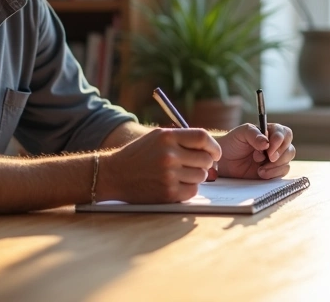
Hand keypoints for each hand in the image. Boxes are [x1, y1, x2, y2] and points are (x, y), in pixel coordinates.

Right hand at [100, 128, 220, 202]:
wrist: (114, 175)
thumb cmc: (139, 154)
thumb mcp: (157, 137)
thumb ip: (182, 138)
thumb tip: (210, 147)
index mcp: (167, 137)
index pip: (202, 138)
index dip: (213, 146)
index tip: (216, 153)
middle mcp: (169, 155)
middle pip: (205, 159)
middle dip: (205, 162)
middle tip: (196, 165)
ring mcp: (168, 175)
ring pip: (201, 176)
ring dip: (195, 176)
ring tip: (181, 174)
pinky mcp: (167, 193)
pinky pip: (193, 191)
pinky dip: (188, 188)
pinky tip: (176, 184)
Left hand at [215, 122, 295, 179]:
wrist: (223, 161)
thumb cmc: (233, 143)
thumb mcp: (241, 133)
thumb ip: (254, 134)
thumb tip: (266, 143)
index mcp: (271, 132)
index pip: (284, 133)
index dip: (279, 141)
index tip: (269, 149)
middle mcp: (276, 146)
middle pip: (290, 149)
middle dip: (280, 155)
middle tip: (268, 158)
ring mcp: (275, 160)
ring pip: (287, 162)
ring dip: (275, 166)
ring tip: (260, 169)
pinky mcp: (273, 172)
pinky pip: (282, 173)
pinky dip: (273, 174)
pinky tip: (261, 173)